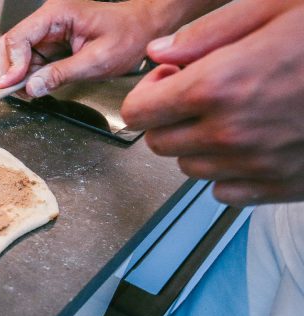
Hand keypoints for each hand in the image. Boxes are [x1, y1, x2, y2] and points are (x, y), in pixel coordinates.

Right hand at [0, 0, 172, 96]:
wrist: (145, 29)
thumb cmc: (128, 36)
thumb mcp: (96, 60)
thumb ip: (60, 74)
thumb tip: (32, 87)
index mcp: (57, 14)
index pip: (18, 37)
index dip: (11, 64)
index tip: (11, 86)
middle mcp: (48, 19)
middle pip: (11, 44)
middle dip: (10, 70)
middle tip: (18, 92)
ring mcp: (49, 31)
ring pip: (18, 54)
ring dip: (20, 75)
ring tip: (31, 91)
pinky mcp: (52, 43)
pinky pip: (31, 60)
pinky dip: (30, 75)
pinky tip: (39, 85)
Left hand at [122, 1, 303, 205]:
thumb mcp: (275, 6)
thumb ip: (208, 33)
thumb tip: (161, 52)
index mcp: (219, 85)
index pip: (139, 111)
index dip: (149, 92)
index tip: (170, 78)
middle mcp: (231, 132)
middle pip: (160, 143)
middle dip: (170, 117)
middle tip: (201, 93)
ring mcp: (257, 164)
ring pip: (189, 169)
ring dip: (200, 144)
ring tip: (235, 113)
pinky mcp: (281, 186)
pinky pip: (225, 192)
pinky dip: (229, 172)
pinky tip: (253, 142)